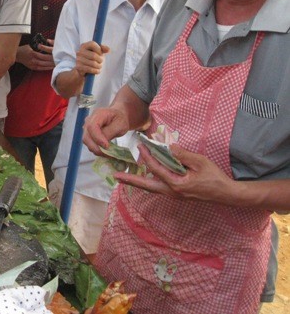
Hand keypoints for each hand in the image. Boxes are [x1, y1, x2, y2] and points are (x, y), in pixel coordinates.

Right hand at [16, 43, 54, 70]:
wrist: (17, 55)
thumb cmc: (24, 49)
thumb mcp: (30, 45)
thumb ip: (38, 46)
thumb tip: (46, 43)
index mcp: (32, 53)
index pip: (43, 55)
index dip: (50, 55)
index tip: (56, 54)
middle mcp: (33, 60)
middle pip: (45, 61)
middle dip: (52, 61)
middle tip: (59, 60)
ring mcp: (33, 65)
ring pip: (44, 65)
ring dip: (51, 65)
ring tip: (57, 64)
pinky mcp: (33, 68)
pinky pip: (41, 69)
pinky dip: (47, 68)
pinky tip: (51, 67)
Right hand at [75, 41, 109, 76]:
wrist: (83, 70)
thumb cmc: (92, 58)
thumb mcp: (98, 52)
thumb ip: (103, 49)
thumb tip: (108, 50)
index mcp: (84, 45)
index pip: (92, 44)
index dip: (99, 49)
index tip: (101, 53)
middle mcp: (79, 52)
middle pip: (94, 55)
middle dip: (100, 60)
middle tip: (101, 62)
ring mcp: (78, 59)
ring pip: (93, 63)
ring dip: (99, 66)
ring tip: (99, 66)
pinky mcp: (79, 67)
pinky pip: (90, 69)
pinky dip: (96, 71)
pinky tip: (97, 71)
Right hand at [82, 107, 129, 154]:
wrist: (117, 117)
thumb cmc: (119, 119)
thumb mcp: (120, 124)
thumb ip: (111, 132)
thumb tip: (103, 143)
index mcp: (98, 114)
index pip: (92, 126)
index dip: (97, 138)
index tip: (106, 146)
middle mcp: (89, 120)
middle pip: (86, 136)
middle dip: (96, 147)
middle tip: (108, 154)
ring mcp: (87, 127)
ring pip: (86, 141)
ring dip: (96, 150)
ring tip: (108, 154)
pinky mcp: (88, 134)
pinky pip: (89, 143)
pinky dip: (96, 149)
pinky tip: (105, 152)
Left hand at [114, 144, 235, 202]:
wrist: (226, 194)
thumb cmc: (214, 177)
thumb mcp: (200, 162)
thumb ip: (182, 155)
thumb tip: (168, 147)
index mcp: (176, 184)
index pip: (156, 169)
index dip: (147, 157)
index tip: (141, 146)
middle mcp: (172, 192)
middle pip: (146, 186)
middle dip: (130, 180)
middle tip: (115, 176)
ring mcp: (174, 195)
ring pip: (151, 188)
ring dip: (137, 182)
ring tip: (123, 178)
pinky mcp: (177, 194)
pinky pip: (158, 188)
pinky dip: (149, 182)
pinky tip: (144, 177)